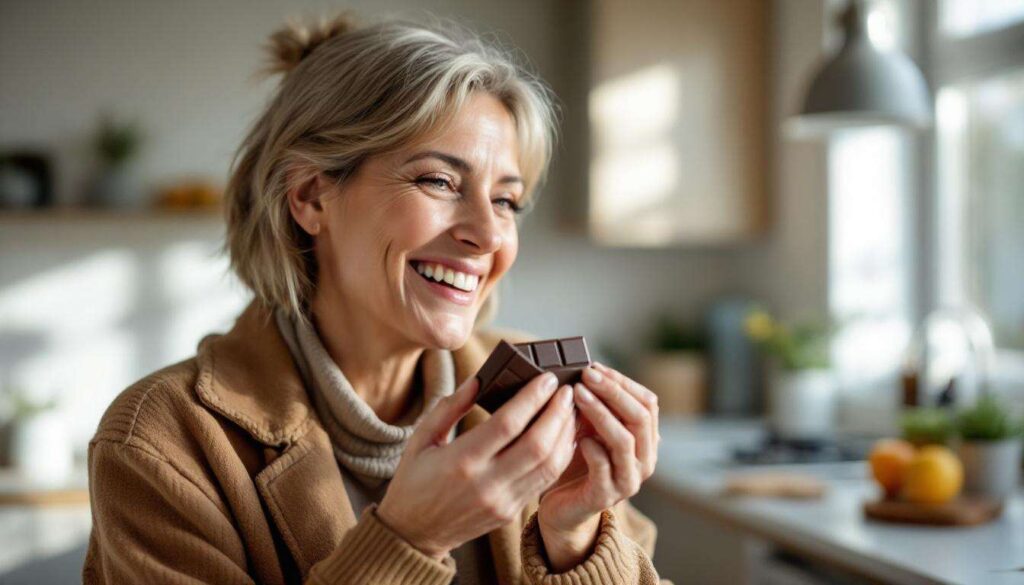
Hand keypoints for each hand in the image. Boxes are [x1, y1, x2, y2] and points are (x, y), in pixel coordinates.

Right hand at [376, 371, 576, 559]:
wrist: (413, 534)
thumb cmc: (414, 481)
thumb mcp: (421, 439)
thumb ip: (449, 407)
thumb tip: (479, 379)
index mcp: (460, 461)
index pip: (507, 424)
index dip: (532, 398)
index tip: (548, 379)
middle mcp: (486, 484)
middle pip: (537, 445)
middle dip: (558, 413)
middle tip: (568, 390)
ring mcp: (502, 501)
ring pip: (548, 465)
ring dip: (565, 434)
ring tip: (570, 409)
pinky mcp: (511, 512)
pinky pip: (544, 481)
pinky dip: (560, 456)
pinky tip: (564, 436)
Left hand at [536, 362, 659, 571]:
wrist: (565, 508)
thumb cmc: (578, 461)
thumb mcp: (590, 427)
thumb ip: (598, 405)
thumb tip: (589, 369)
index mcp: (646, 441)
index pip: (648, 403)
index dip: (623, 382)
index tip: (596, 367)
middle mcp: (644, 461)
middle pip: (640, 418)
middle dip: (613, 392)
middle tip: (587, 375)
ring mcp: (627, 481)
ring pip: (624, 441)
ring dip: (601, 413)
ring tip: (578, 395)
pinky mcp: (605, 496)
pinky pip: (603, 468)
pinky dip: (592, 448)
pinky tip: (578, 436)